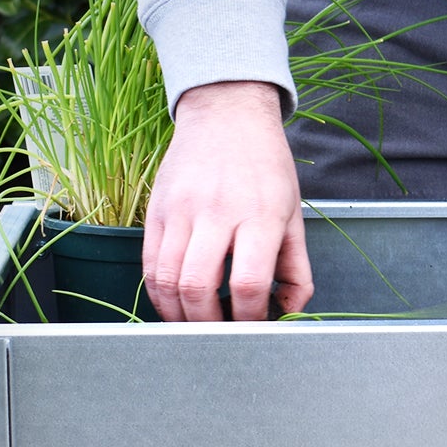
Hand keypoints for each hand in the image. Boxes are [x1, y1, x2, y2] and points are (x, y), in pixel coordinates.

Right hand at [142, 81, 314, 321]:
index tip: (255, 326)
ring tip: (198, 325)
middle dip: (210, 325)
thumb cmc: (266, 165)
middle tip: (222, 333)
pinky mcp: (156, 210)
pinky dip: (160, 294)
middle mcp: (216, 213)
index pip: (248, 283)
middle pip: (199, 287)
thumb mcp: (295, 212)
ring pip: (167, 280)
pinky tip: (176, 304)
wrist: (226, 113)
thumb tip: (290, 311)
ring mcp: (180, 211)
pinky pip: (149, 264)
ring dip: (180, 316)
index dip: (250, 318)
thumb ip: (297, 267)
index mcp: (259, 216)